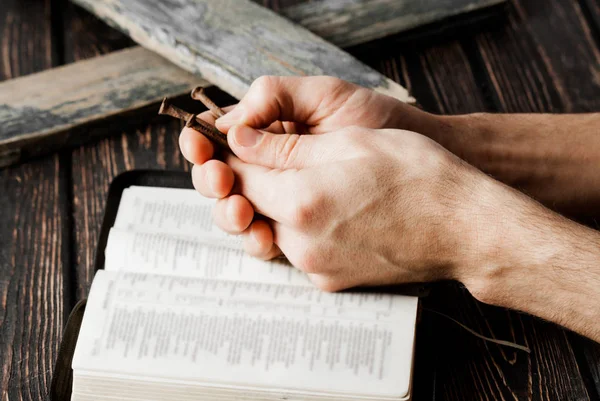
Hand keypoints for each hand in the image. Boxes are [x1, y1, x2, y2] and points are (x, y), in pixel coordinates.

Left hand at [179, 75, 423, 260]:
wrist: (464, 229)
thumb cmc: (419, 176)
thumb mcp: (352, 142)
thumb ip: (286, 146)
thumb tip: (240, 140)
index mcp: (301, 201)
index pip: (238, 177)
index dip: (235, 155)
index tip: (243, 142)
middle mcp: (301, 243)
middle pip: (253, 207)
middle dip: (257, 181)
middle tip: (282, 158)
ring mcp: (317, 267)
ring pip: (275, 229)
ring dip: (281, 205)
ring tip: (318, 182)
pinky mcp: (332, 281)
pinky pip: (300, 249)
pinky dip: (304, 228)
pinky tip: (334, 209)